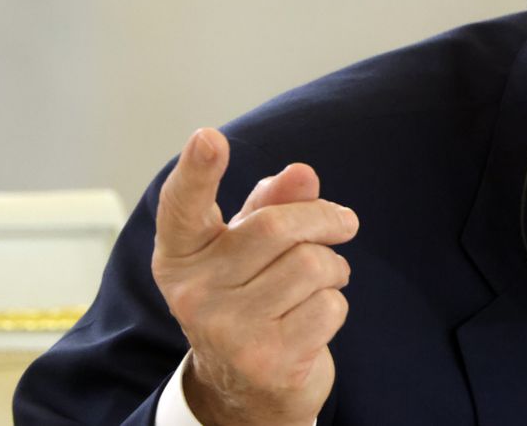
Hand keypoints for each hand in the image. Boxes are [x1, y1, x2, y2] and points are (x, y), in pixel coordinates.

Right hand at [152, 128, 358, 425]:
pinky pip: (329, 306)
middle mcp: (193, 293)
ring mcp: (228, 331)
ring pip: (312, 265)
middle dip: (324, 219)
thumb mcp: (250, 246)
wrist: (247, 388)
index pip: (182, 206)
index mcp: (182, 255)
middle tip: (345, 223)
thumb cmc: (250, 295)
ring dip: (333, 267)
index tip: (209, 138)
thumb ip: (272, 204)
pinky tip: (313, 317)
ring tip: (321, 281)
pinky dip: (335, 304)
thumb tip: (302, 174)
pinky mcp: (268, 361)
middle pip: (278, 227)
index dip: (197, 171)